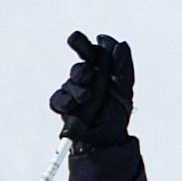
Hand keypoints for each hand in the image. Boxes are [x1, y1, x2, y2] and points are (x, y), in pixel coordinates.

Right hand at [52, 31, 143, 180]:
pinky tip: (74, 106)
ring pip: (69, 84)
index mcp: (100, 72)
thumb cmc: (115, 113)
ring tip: (87, 97)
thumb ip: (122, 67)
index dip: (81, 45)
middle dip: (81, 69)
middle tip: (86, 74)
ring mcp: (73, 93)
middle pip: (78, 68)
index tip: (74, 40)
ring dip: (77, 88)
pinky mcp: (64, 107)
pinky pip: (58, 100)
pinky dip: (66, 102)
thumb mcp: (123, 90)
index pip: (89, 53)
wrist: (106, 140)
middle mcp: (85, 80)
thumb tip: (121, 45)